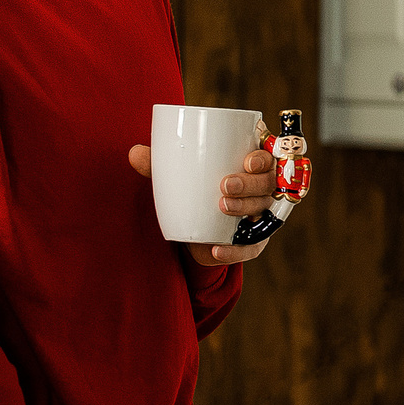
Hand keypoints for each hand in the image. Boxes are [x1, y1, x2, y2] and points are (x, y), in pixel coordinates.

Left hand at [127, 143, 278, 265]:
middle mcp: (263, 188)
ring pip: (263, 211)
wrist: (197, 226)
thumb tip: (134, 153)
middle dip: (250, 184)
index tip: (247, 160)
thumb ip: (159, 165)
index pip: (269, 156)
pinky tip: (217, 249)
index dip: (264, 158)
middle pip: (268, 183)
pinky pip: (252, 247)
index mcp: (252, 163)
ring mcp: (262, 214)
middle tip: (225, 185)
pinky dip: (236, 250)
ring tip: (222, 207)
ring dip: (246, 208)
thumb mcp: (179, 176)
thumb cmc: (195, 188)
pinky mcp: (255, 240)